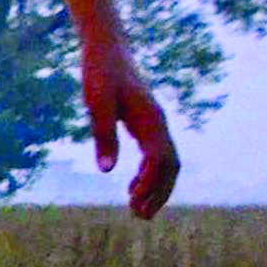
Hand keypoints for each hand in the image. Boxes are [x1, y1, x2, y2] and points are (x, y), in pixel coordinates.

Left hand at [84, 35, 179, 220]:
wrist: (107, 49)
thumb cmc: (100, 74)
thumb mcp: (97, 103)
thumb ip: (103, 134)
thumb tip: (107, 170)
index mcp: (151, 121)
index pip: (159, 160)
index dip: (150, 184)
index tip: (133, 203)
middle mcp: (159, 124)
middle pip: (170, 166)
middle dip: (158, 193)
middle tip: (139, 216)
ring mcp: (155, 124)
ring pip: (166, 163)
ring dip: (155, 187)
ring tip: (137, 209)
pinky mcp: (146, 124)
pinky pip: (156, 155)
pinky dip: (149, 174)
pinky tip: (131, 187)